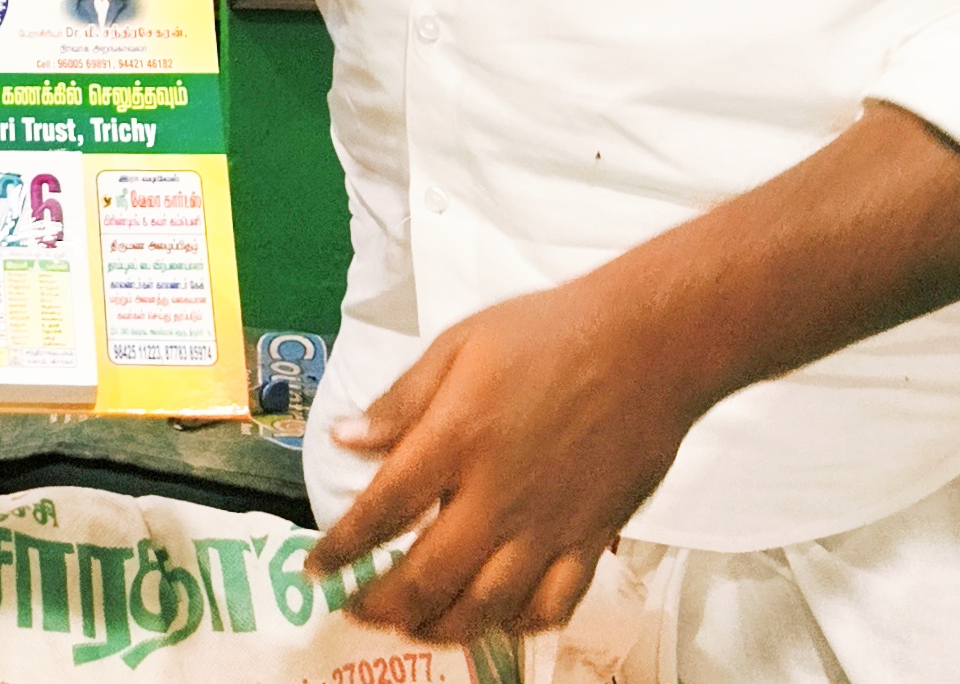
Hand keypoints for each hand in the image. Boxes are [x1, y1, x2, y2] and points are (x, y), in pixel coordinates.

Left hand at [307, 277, 709, 643]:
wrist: (644, 348)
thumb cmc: (545, 334)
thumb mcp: (457, 346)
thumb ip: (401, 401)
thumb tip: (345, 438)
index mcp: (456, 441)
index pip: (383, 509)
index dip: (342, 547)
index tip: (315, 566)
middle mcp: (498, 497)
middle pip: (430, 576)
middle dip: (384, 604)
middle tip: (355, 610)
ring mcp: (548, 528)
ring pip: (488, 607)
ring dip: (442, 627)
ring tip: (412, 627)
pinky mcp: (591, 542)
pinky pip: (553, 606)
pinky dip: (519, 625)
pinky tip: (497, 621)